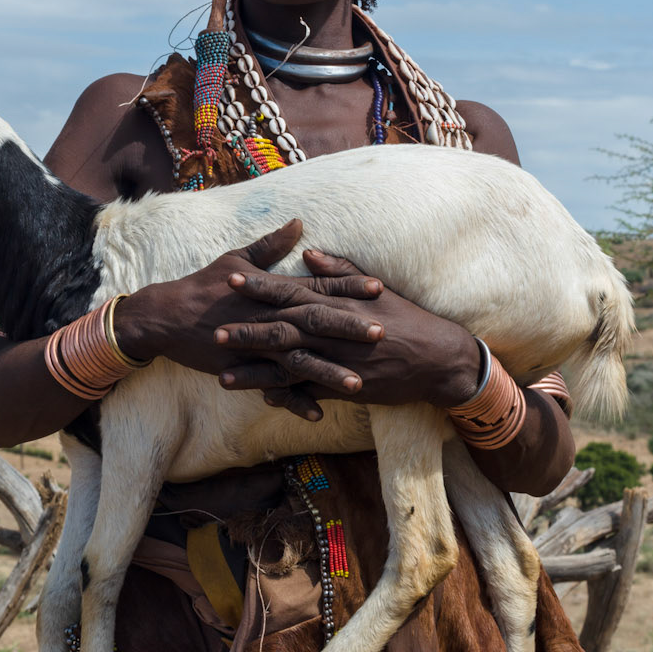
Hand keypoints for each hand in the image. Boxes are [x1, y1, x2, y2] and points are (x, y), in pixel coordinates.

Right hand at [113, 222, 389, 421]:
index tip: (378, 287)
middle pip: (316, 322)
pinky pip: (274, 389)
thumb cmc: (203, 286)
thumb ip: (270, 245)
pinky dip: (295, 402)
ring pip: (300, 360)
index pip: (317, 286)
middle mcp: (270, 317)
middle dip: (349, 327)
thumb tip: (298, 223)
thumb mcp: (237, 260)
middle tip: (382, 332)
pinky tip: (319, 414)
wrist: (166, 317)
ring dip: (329, 372)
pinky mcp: (245, 368)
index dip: (348, 286)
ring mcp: (258, 345)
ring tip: (359, 383)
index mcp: (273, 291)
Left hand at [214, 247, 483, 417]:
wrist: (438, 357)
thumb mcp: (374, 288)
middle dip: (248, 329)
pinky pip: (312, 392)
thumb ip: (339, 270)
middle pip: (283, 329)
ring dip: (257, 371)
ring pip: (290, 366)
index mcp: (338, 303)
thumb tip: (309, 251)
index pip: (292, 291)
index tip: (231, 278)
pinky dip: (288, 397)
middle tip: (213, 329)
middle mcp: (335, 331)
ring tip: (222, 376)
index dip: (260, 286)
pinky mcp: (348, 387)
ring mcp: (340, 361)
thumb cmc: (406, 319)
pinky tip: (261, 400)